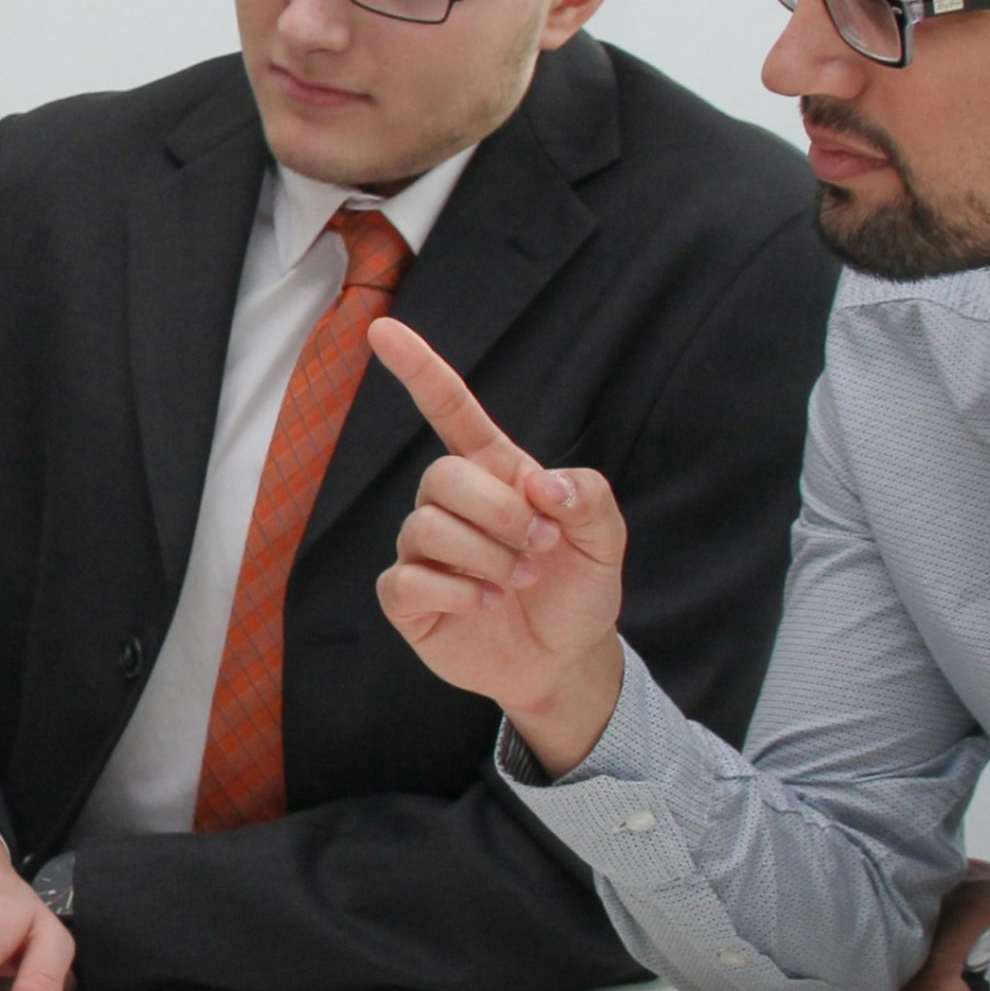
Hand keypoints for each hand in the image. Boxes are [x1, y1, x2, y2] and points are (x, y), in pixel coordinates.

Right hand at [368, 318, 630, 773]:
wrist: (565, 661)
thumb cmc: (578, 590)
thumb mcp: (606, 540)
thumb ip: (588, 497)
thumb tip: (543, 487)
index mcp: (494, 474)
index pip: (448, 410)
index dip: (417, 369)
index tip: (382, 329)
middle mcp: (450, 505)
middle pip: (441, 475)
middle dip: (499, 513)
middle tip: (539, 548)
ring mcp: (423, 550)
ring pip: (427, 526)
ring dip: (487, 558)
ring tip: (517, 580)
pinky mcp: (407, 596)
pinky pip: (407, 578)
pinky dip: (456, 591)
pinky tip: (484, 603)